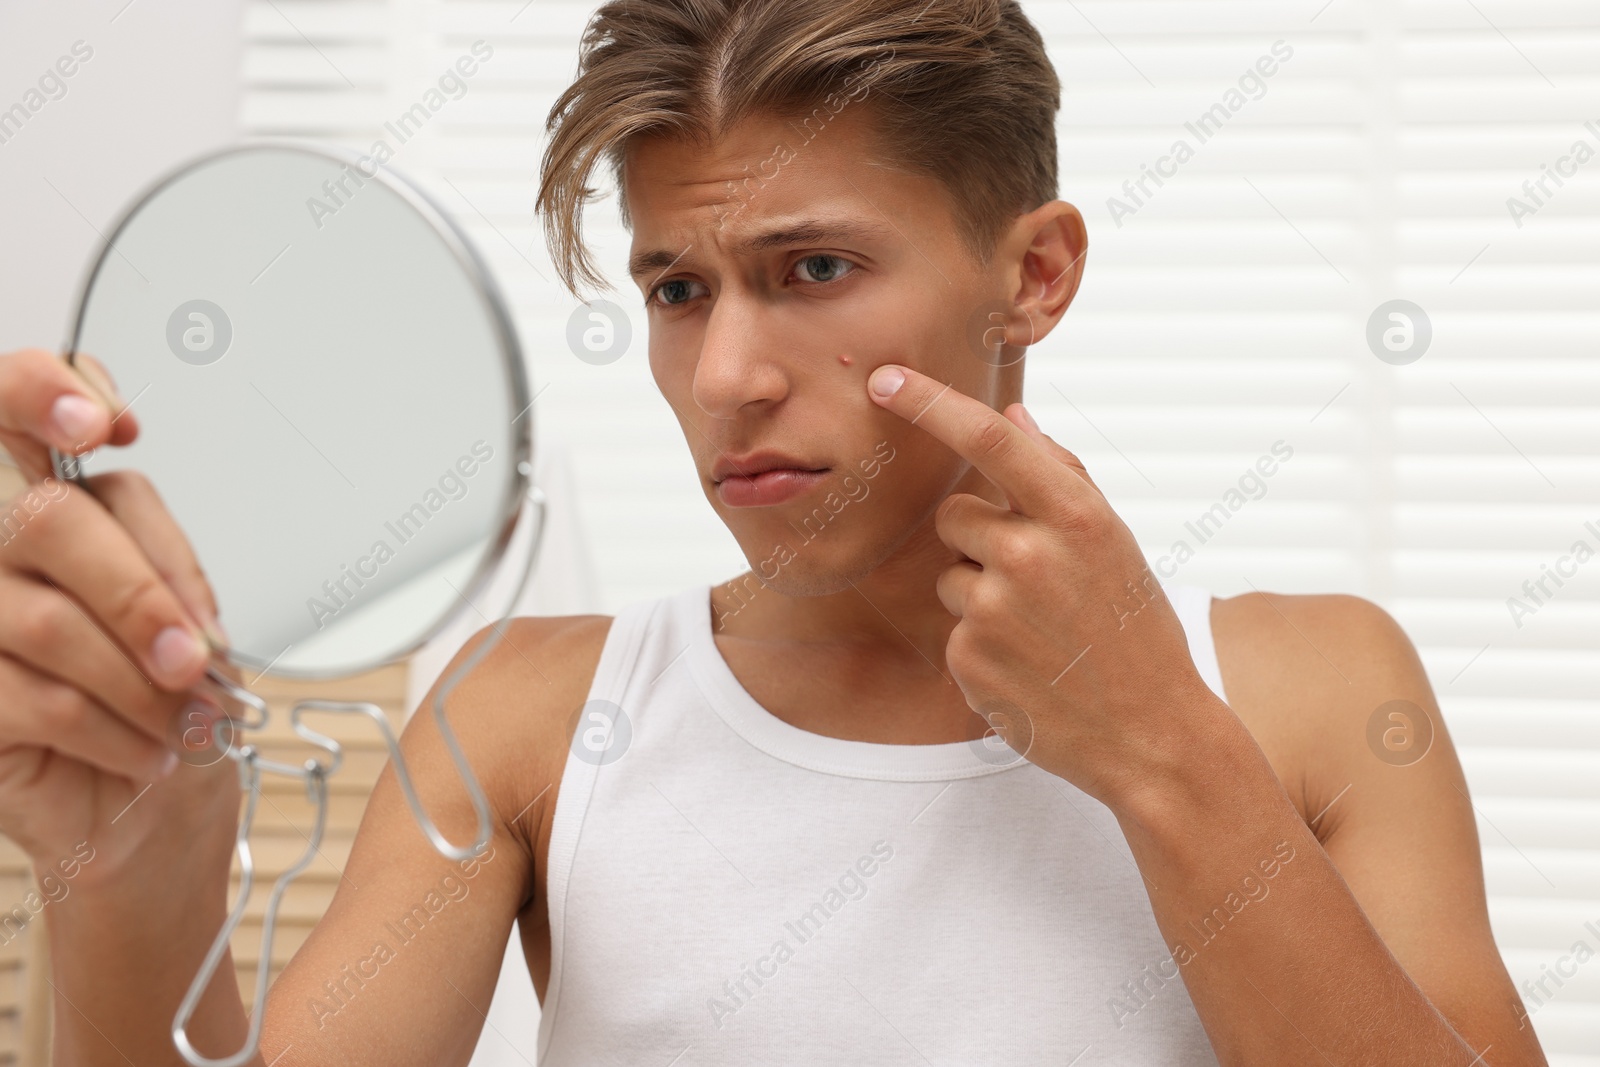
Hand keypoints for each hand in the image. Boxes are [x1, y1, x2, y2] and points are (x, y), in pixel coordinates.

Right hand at [0, 348, 233, 879]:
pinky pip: (34, 697)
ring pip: (46, 619)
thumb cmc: (171, 706)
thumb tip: (141, 521)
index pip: (10, 402)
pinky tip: (146, 749)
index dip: (40, 392)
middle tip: (193, 654)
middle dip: (139, 593)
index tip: (110, 425)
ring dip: (138, 678)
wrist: (152, 818)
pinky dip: (113, 728)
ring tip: (184, 715)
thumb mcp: (191, 612)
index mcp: (44, 501)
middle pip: (44, 520)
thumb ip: (160, 554)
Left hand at [867, 364, 1227, 808]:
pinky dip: (982, 643)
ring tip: (1040, 631)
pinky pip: (952, 626)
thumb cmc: (1135, 629)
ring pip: (949, 574)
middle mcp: (1029, 555)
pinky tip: (1028, 666)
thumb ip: (1061, 473)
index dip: (930, 402)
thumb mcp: (1115, 542)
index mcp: (1074, 516)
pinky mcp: (968, 658)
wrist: (1151, 735)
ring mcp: (994, 610)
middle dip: (981, 537)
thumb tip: (1014, 411)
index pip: (988, 438)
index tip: (886, 378)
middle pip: (955, 514)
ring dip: (981, 594)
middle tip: (1039, 583)